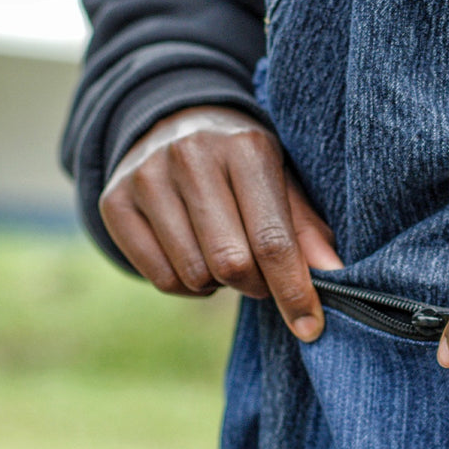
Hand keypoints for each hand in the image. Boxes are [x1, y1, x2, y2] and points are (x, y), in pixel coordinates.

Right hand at [99, 105, 341, 341]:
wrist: (178, 121)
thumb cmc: (245, 162)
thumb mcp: (282, 179)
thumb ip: (306, 227)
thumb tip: (333, 273)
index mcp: (246, 148)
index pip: (273, 238)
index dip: (293, 290)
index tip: (311, 327)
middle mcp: (193, 156)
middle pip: (230, 262)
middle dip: (255, 285)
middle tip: (262, 275)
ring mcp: (148, 177)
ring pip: (193, 275)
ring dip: (219, 285)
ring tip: (227, 255)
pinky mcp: (115, 200)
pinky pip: (158, 277)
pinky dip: (186, 285)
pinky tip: (196, 256)